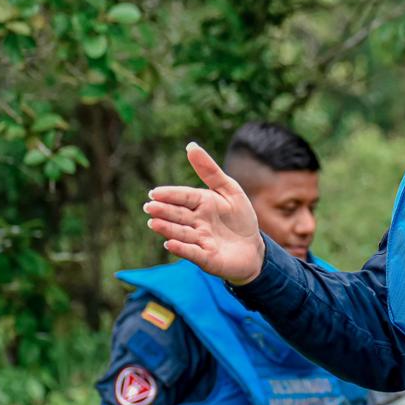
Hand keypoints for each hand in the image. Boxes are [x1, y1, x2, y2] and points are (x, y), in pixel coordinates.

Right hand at [144, 143, 264, 283]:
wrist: (254, 248)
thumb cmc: (240, 218)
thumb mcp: (230, 190)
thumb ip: (210, 171)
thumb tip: (190, 146)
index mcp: (201, 204)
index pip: (183, 197)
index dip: (170, 195)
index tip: (154, 193)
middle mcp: (196, 222)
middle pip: (178, 215)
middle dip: (164, 211)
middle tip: (150, 207)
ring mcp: (200, 241)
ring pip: (182, 233)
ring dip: (168, 229)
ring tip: (154, 223)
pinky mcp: (207, 258)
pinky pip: (193, 253)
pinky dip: (182, 249)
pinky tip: (169, 244)